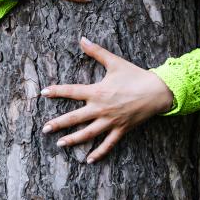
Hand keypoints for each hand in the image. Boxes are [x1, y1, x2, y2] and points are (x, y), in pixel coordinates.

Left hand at [40, 37, 173, 163]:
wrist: (157, 91)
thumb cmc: (135, 76)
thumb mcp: (114, 62)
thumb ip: (96, 51)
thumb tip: (82, 39)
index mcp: (97, 91)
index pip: (72, 91)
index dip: (56, 91)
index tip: (43, 93)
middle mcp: (101, 108)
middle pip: (75, 118)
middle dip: (58, 124)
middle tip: (44, 129)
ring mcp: (110, 121)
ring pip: (88, 133)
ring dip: (73, 139)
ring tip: (60, 144)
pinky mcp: (121, 129)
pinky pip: (108, 144)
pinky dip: (99, 153)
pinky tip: (89, 160)